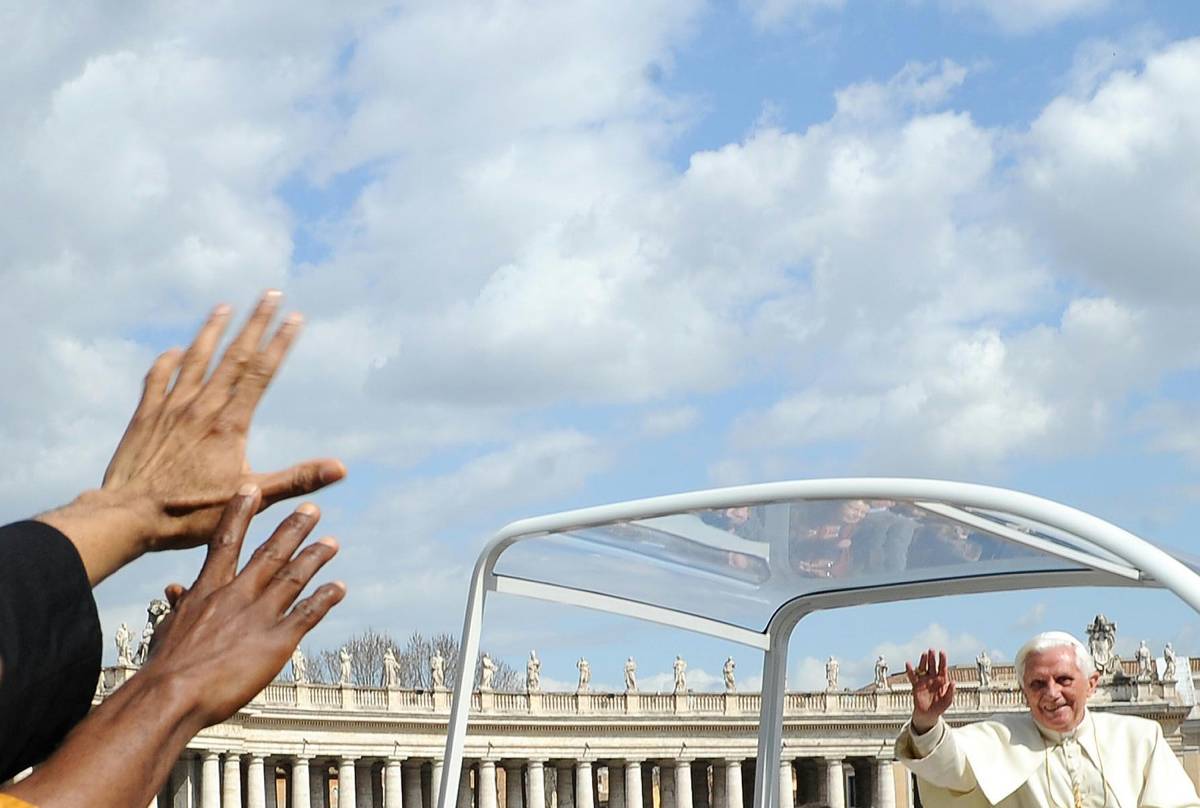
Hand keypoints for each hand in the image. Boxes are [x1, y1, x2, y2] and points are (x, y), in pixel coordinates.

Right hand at [3, 488, 345, 807]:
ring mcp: (259, 615)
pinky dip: (325, 598)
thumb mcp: (169, 627)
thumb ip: (181, 603)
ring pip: (294, 577)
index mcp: (208, 590)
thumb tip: (176, 587)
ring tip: (332, 542)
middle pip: (270, 553)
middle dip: (293, 528)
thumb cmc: (164, 667)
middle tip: (312, 509)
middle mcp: (238, 595)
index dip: (240, 513)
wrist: (171, 696)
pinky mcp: (277, 640)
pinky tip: (338, 588)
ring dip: (315, 558)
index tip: (252, 488)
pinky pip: (308, 613)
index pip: (227, 541)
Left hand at [103, 290, 344, 547]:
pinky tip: (174, 351)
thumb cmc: (191, 512)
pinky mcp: (145, 416)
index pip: (262, 373)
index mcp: (230, 423)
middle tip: (270, 294)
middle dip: (255, 323)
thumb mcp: (253, 498)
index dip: (281, 343)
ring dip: (212, 331)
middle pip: (234, 356)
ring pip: (195, 359)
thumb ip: (297, 479)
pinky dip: (168, 361)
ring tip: (224, 307)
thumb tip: (341, 468)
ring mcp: (171, 408)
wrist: (128, 515)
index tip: (296, 317)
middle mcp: (202, 407)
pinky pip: (157, 379)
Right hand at [905, 648, 954, 733]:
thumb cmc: (940, 706)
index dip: (942, 660)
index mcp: (942, 680)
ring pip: (923, 669)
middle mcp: (932, 678)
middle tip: (931, 650)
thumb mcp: (948, 700)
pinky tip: (908, 664)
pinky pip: (912, 677)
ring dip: (923, 661)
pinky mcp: (916, 685)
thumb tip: (954, 682)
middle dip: (932, 658)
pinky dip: (910, 670)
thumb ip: (951, 691)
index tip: (942, 652)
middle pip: (932, 666)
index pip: (942, 668)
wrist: (929, 714)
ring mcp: (924, 681)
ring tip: (924, 654)